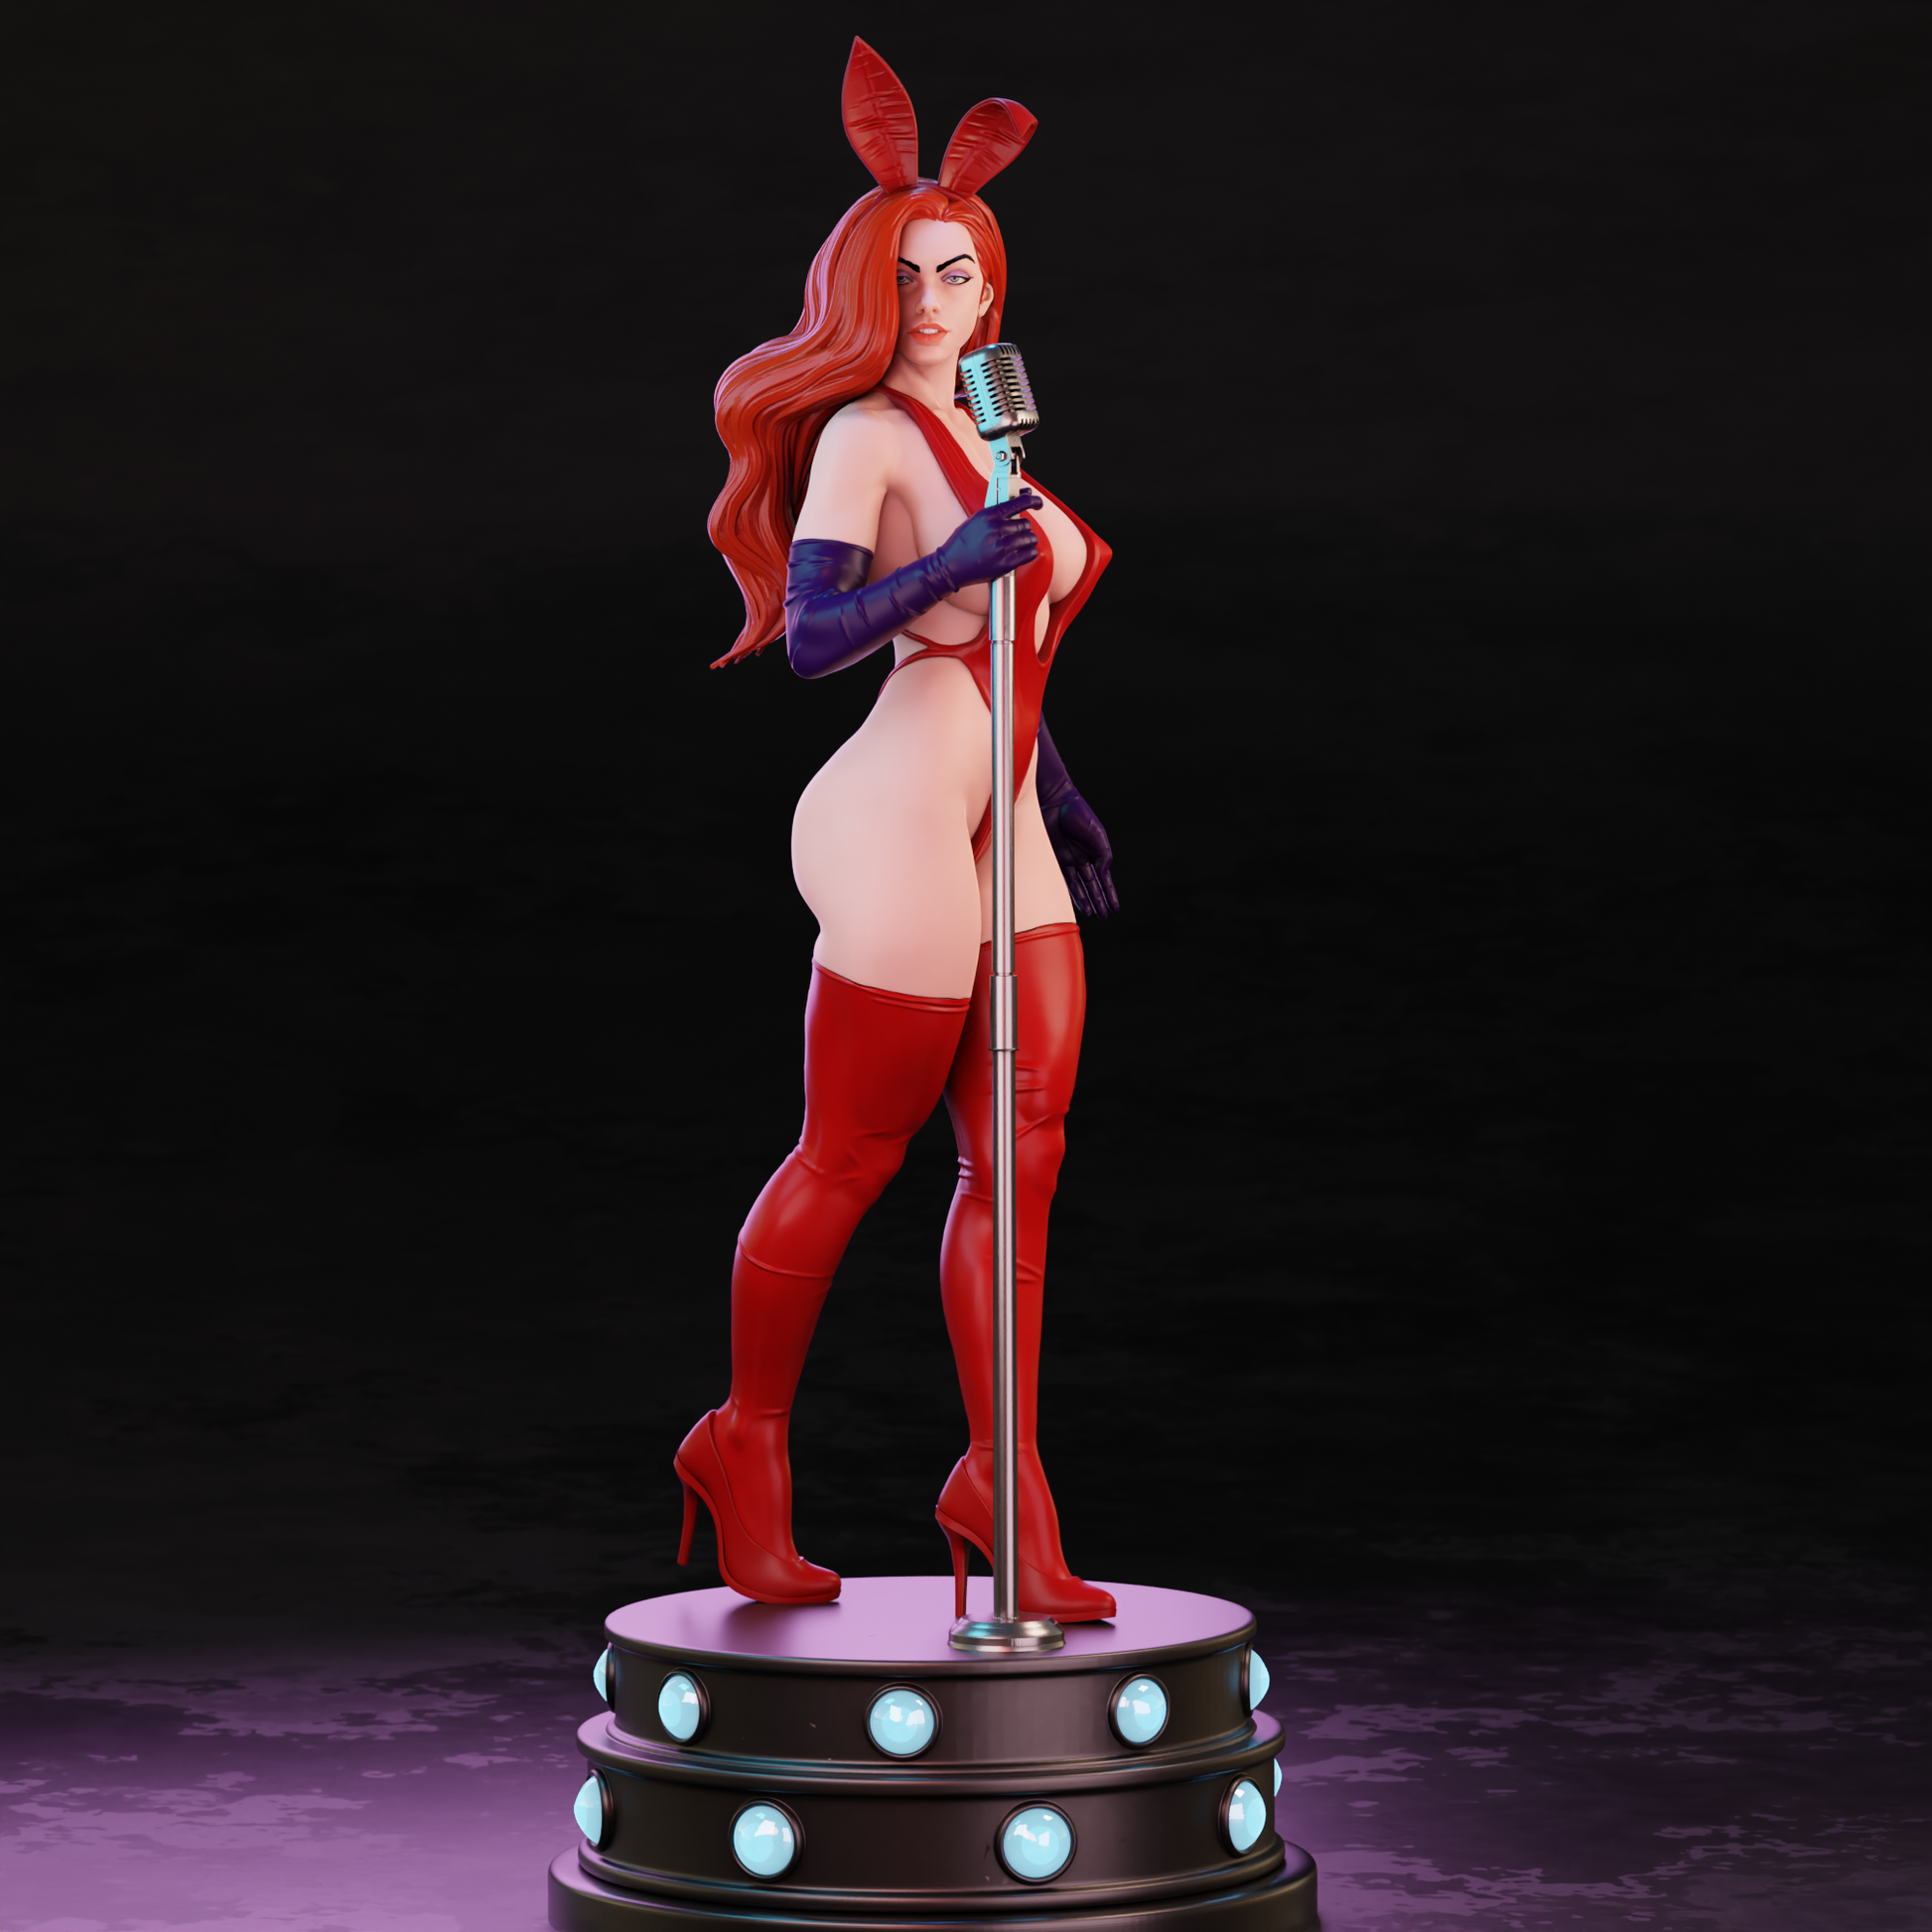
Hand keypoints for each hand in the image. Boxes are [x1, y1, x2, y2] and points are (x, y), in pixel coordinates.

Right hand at [931, 492, 1041, 589]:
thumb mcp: (976, 520)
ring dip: (1027, 540)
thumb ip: (997, 511)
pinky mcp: (1007, 563)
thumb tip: (1018, 499)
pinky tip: (1021, 552)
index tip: (1037, 502)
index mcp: (989, 515)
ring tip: (1017, 543)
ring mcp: (1003, 547)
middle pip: (1026, 523)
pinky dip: (1029, 552)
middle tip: (1015, 532)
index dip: (1032, 501)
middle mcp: (997, 529)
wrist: (951, 566)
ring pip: (1031, 538)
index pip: (1019, 502)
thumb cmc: (962, 543)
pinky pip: (1031, 553)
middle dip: (1022, 527)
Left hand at [1042, 791, 1118, 918]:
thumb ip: (1103, 855)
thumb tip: (1103, 874)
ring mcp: (1070, 860)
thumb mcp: (1097, 834)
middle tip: (1105, 916)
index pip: (1105, 878)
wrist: (1055, 803)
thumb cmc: (1078, 813)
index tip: (1116, 908)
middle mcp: (1084, 858)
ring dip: (1087, 900)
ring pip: (1081, 886)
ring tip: (1093, 914)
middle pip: (1094, 885)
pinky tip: (1079, 903)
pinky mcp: (1056, 858)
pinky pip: (1066, 880)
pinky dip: (1073, 892)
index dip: (1110, 893)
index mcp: (1096, 851)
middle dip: (1100, 901)